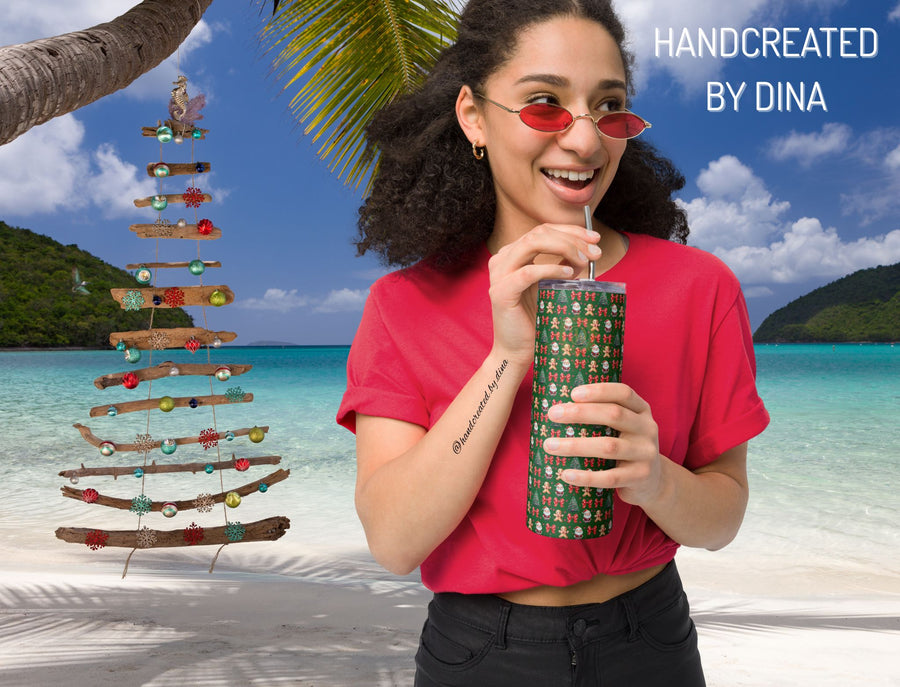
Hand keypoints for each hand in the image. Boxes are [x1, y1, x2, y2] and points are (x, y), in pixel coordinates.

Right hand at [487, 224, 600, 364]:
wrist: (517, 350)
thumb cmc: (535, 320)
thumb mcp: (552, 286)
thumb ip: (563, 266)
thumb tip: (587, 253)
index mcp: (513, 254)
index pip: (543, 230)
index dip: (571, 230)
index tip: (595, 239)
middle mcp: (502, 259)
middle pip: (540, 232)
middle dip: (572, 238)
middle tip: (595, 252)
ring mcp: (499, 274)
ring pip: (533, 243)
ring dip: (564, 248)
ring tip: (585, 261)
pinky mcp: (500, 292)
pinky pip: (528, 272)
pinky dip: (551, 269)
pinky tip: (569, 274)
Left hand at [542, 383, 662, 507]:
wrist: (653, 483)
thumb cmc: (625, 448)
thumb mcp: (623, 427)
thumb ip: (603, 416)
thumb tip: (557, 408)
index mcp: (641, 411)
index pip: (623, 393)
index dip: (599, 391)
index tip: (572, 393)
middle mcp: (648, 428)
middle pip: (614, 415)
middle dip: (580, 413)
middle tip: (552, 414)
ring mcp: (646, 453)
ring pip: (608, 447)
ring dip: (575, 445)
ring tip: (549, 445)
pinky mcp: (640, 477)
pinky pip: (610, 478)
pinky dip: (585, 477)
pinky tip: (565, 474)